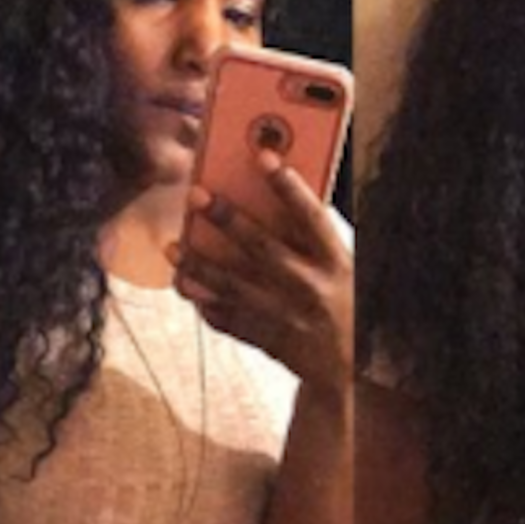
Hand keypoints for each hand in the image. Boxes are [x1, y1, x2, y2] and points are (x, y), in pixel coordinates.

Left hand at [170, 151, 352, 398]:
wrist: (350, 368)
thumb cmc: (344, 302)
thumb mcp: (344, 267)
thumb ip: (313, 237)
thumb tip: (272, 195)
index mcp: (336, 262)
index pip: (312, 216)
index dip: (288, 185)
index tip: (263, 155)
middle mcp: (311, 288)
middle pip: (262, 248)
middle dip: (227, 219)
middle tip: (196, 194)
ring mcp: (286, 316)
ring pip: (234, 286)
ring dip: (199, 265)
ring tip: (174, 246)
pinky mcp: (267, 339)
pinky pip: (227, 319)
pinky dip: (203, 301)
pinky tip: (184, 283)